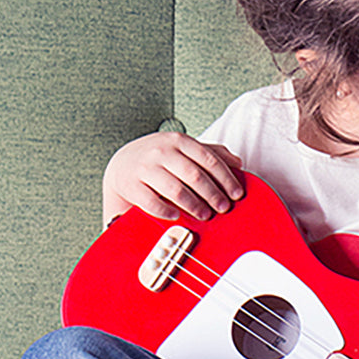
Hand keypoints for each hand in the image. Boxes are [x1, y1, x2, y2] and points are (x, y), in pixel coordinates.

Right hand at [103, 131, 244, 223]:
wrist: (122, 165)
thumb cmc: (159, 159)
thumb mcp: (184, 149)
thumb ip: (211, 153)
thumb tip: (237, 162)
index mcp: (179, 141)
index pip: (208, 159)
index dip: (226, 179)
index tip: (237, 194)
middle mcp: (161, 152)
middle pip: (194, 175)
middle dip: (213, 194)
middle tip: (223, 208)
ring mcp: (145, 168)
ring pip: (175, 189)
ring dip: (194, 205)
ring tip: (205, 215)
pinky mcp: (131, 185)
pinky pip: (151, 202)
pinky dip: (166, 211)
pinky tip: (176, 216)